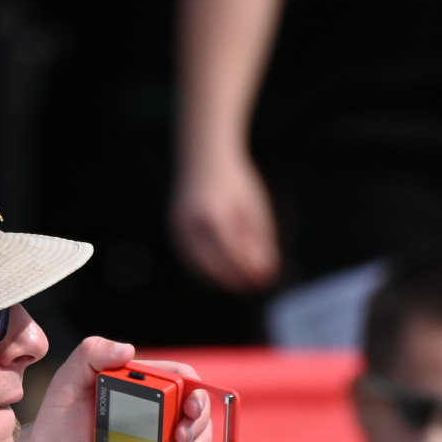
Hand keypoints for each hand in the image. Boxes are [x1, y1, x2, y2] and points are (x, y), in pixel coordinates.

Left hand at [13, 338, 213, 441]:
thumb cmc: (55, 424)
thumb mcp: (67, 383)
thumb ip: (89, 355)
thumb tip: (127, 348)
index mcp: (140, 388)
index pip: (182, 379)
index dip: (195, 390)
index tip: (188, 406)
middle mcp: (154, 414)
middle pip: (198, 413)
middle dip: (199, 425)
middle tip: (181, 438)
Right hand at [170, 149, 280, 292]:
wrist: (202, 155)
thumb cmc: (234, 180)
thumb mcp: (252, 207)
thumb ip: (258, 240)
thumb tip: (267, 273)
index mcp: (212, 212)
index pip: (232, 252)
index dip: (250, 270)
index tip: (267, 280)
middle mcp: (189, 222)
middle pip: (212, 266)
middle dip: (235, 280)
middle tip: (256, 286)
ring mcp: (177, 228)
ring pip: (199, 268)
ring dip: (222, 279)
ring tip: (245, 281)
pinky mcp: (174, 232)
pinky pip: (191, 260)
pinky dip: (210, 270)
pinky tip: (228, 271)